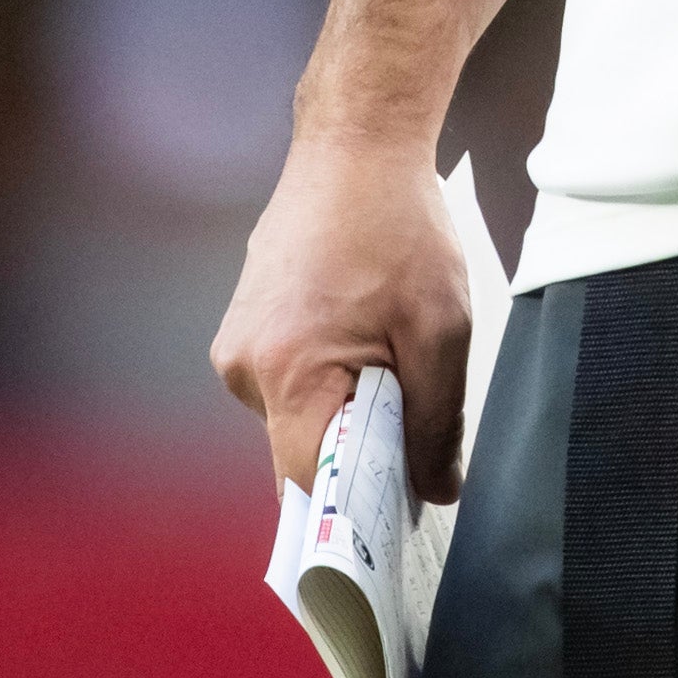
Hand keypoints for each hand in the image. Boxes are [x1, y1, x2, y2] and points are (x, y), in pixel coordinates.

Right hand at [213, 129, 474, 502]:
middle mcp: (243, 366)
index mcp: (287, 370)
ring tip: (389, 357)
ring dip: (345, 413)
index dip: (353, 520)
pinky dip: (329, 381)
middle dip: (359, 459)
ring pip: (298, 420)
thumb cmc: (398, 225)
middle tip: (414, 430)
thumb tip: (435, 493)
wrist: (354, 143)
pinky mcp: (245, 327)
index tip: (393, 533)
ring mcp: (237, 345)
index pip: (308, 487)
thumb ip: (436, 423)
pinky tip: (364, 335)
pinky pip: (289, 385)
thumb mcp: (441, 329)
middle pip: (302, 456)